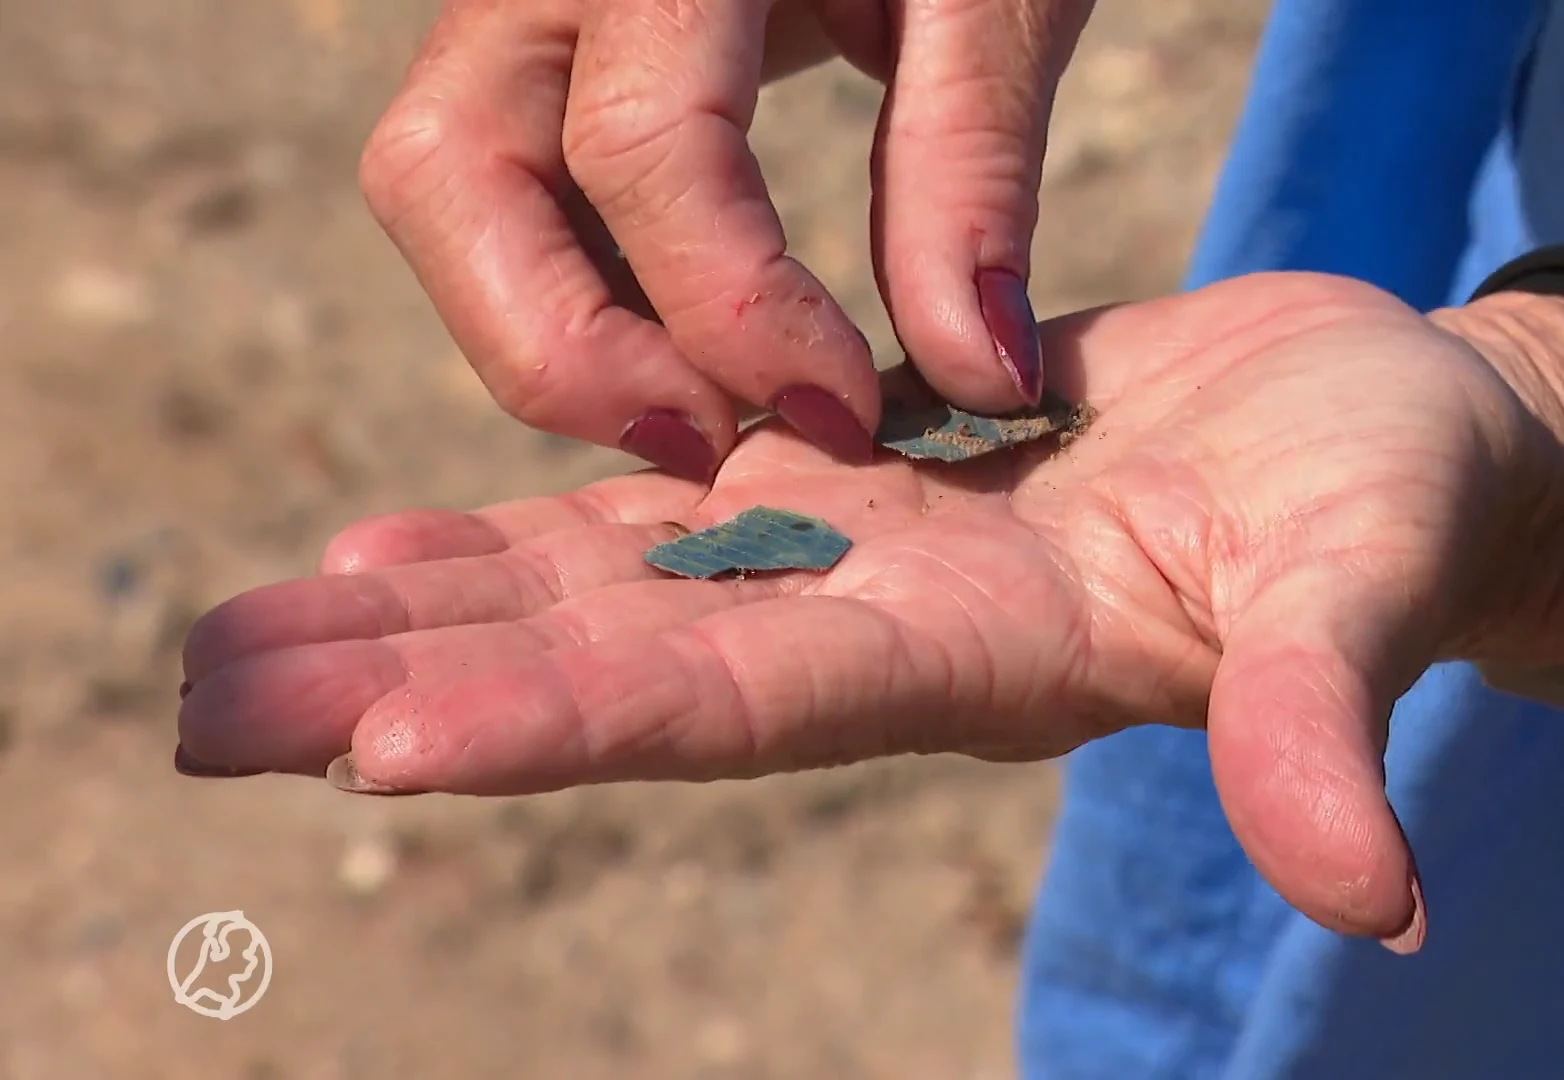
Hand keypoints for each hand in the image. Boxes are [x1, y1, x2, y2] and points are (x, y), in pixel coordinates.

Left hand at [178, 273, 1563, 950]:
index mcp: (984, 657)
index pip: (745, 698)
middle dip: (425, 680)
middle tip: (213, 699)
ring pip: (620, 585)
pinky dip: (542, 524)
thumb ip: (1322, 722)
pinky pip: (674, 506)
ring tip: (253, 627)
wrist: (1394, 444)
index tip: (384, 743)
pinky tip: (413, 536)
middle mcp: (891, 629)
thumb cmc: (1401, 504)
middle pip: (627, 661)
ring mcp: (870, 559)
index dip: (573, 717)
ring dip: (440, 609)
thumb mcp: (1362, 589)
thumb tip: (1377, 899)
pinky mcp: (875, 485)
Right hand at [360, 0, 1095, 481]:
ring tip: (706, 408)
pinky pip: (492, 185)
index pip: (643, 150)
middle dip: (567, 355)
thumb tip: (975, 381)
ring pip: (439, 190)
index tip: (844, 415)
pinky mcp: (521, 39)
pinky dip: (570, 285)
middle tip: (713, 450)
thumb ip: (971, 175)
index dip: (737, 312)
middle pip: (448, 176)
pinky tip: (685, 340)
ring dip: (551, 333)